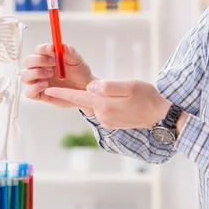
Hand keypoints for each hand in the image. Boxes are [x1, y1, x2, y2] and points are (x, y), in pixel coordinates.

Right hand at [21, 43, 94, 112]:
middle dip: (38, 60)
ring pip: (25, 75)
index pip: (39, 50)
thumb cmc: (80, 74)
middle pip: (28, 61)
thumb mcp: (78, 62)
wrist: (85, 89)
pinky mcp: (40, 94)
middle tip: (53, 63)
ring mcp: (39, 81)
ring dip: (36, 73)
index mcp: (48, 57)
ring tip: (50, 74)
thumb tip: (63, 45)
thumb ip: (71, 53)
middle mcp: (40, 68)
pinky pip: (29, 92)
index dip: (43, 48)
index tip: (52, 49)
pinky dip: (34, 88)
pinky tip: (45, 85)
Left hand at [44, 80, 171, 128]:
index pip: (78, 96)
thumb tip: (91, 86)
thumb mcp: (130, 86)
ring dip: (102, 96)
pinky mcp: (112, 123)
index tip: (48, 90)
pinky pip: (104, 109)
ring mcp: (107, 121)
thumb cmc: (147, 97)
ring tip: (123, 94)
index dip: (62, 92)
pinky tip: (123, 101)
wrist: (161, 116)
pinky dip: (108, 103)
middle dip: (87, 91)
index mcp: (104, 104)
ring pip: (97, 103)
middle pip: (87, 99)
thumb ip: (108, 86)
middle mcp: (102, 115)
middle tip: (105, 85)